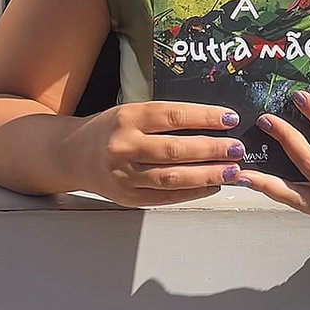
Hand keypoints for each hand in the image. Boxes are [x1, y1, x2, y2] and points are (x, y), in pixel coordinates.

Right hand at [61, 100, 245, 207]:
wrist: (72, 155)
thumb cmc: (109, 130)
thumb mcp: (132, 113)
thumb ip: (166, 119)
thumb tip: (212, 124)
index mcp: (128, 118)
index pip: (174, 116)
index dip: (205, 117)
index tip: (229, 118)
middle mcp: (125, 146)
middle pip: (176, 150)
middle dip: (212, 150)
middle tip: (237, 148)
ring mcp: (125, 175)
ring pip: (173, 177)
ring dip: (207, 174)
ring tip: (231, 170)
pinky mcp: (128, 197)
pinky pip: (165, 197)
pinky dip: (192, 192)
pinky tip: (212, 186)